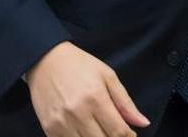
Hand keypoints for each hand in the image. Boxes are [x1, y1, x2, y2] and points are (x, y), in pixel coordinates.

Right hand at [26, 41, 148, 136]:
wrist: (44, 59)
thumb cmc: (79, 65)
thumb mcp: (107, 76)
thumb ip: (125, 102)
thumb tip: (143, 123)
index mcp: (96, 98)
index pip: (118, 132)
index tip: (129, 135)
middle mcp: (78, 113)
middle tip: (113, 131)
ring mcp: (61, 123)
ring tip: (99, 131)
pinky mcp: (49, 128)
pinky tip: (83, 132)